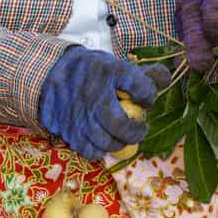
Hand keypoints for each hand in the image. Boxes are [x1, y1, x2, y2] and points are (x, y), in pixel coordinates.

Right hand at [38, 46, 169, 159]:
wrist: (52, 74)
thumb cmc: (90, 71)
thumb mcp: (115, 65)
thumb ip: (142, 76)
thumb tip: (164, 82)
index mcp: (107, 76)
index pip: (140, 88)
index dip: (149, 96)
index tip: (147, 102)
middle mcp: (92, 99)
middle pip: (120, 127)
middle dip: (135, 132)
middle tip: (138, 131)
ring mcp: (78, 118)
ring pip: (104, 143)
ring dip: (118, 144)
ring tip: (121, 139)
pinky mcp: (67, 131)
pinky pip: (87, 150)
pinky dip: (98, 151)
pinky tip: (102, 143)